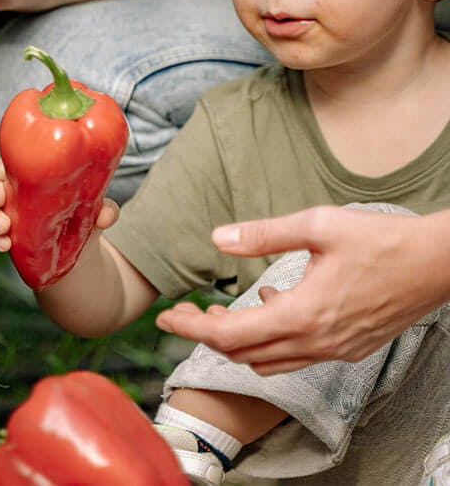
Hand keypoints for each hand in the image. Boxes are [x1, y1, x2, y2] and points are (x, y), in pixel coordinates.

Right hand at [0, 158, 119, 252]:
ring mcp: (10, 213)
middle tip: (2, 199)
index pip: (14, 162)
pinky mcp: (6, 234)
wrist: (79, 252)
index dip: (5, 164)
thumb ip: (105, 210)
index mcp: (36, 175)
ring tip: (5, 228)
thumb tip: (106, 215)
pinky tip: (4, 244)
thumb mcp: (98, 211)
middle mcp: (19, 191)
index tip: (6, 172)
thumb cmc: (86, 216)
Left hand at [155, 206, 449, 374]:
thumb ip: (264, 234)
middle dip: (206, 334)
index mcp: (302, 315)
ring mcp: (333, 350)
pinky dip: (270, 339)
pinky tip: (271, 303)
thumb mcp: (317, 225)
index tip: (163, 316)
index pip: (229, 334)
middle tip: (184, 311)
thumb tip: (218, 238)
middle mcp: (315, 342)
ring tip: (217, 312)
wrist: (437, 264)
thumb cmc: (380, 241)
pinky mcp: (348, 347)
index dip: (191, 327)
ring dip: (237, 341)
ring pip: (268, 360)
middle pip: (243, 353)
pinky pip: (295, 355)